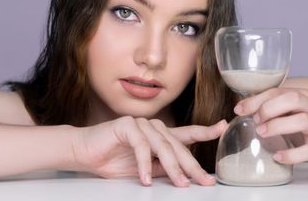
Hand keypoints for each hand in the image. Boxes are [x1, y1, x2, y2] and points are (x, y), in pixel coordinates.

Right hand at [70, 116, 227, 186]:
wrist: (84, 153)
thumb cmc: (112, 160)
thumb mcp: (144, 170)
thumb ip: (162, 168)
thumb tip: (184, 176)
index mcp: (160, 136)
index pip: (186, 133)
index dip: (205, 131)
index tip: (223, 127)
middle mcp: (154, 127)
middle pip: (178, 145)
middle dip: (192, 165)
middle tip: (203, 180)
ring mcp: (141, 124)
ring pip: (163, 146)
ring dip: (172, 167)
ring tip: (179, 183)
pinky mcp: (127, 125)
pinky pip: (141, 146)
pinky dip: (144, 164)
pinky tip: (146, 178)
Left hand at [234, 87, 307, 179]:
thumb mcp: (294, 115)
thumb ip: (274, 110)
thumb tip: (243, 109)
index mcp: (305, 98)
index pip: (279, 91)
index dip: (257, 99)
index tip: (239, 109)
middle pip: (293, 99)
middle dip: (269, 107)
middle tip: (255, 120)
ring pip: (302, 120)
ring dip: (278, 126)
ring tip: (262, 133)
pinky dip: (292, 154)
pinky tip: (278, 156)